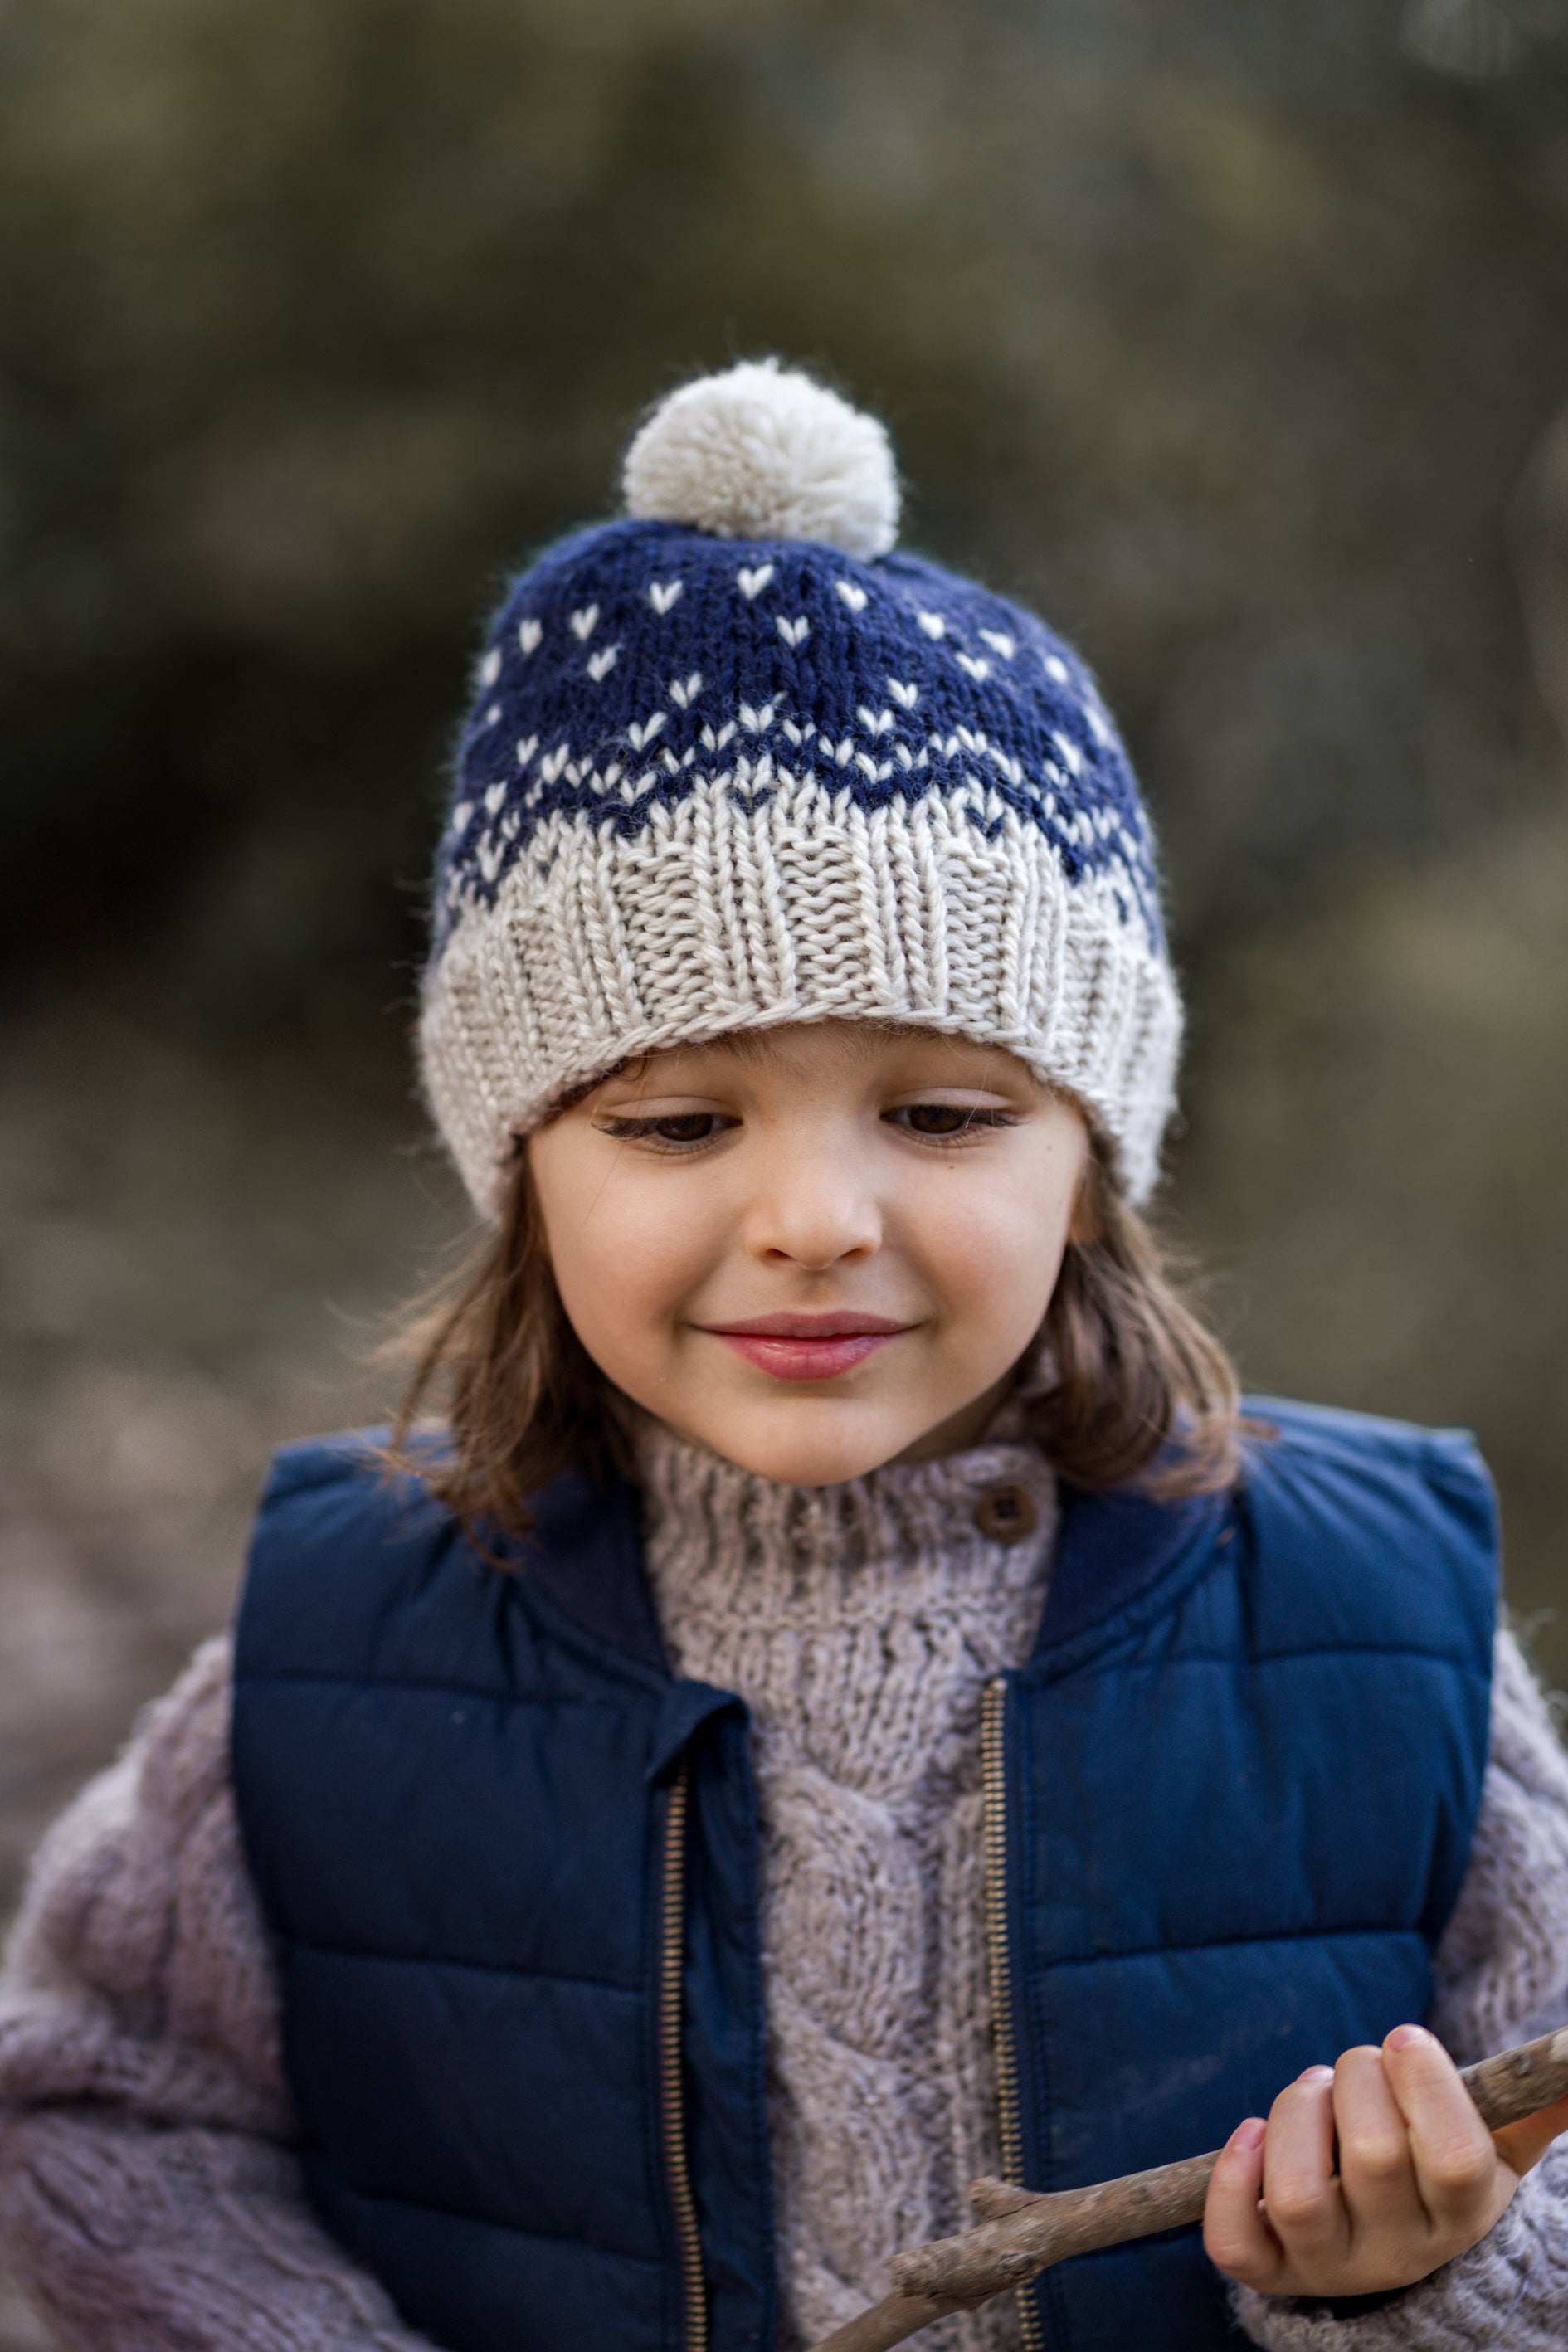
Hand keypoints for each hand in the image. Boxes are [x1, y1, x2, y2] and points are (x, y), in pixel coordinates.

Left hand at [1204, 2023, 1567, 2299]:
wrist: (1389, 2242)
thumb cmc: (1437, 2169)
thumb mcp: (1495, 2146)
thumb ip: (1532, 2108)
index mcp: (1461, 2214)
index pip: (1454, 2157)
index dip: (1425, 2083)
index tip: (1405, 2038)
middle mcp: (1397, 2251)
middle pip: (1372, 2155)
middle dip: (1356, 2077)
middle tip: (1357, 2065)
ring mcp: (1331, 2267)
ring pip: (1299, 2195)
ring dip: (1297, 2112)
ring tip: (1312, 2092)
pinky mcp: (1271, 2272)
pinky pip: (1235, 2245)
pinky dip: (1231, 2179)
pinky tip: (1251, 2132)